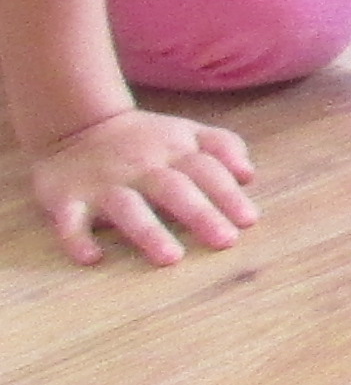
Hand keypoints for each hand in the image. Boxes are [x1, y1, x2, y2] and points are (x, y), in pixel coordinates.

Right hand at [31, 108, 256, 266]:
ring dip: (149, 231)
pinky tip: (92, 258)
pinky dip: (77, 239)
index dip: (228, 194)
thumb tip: (248, 175)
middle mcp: (141, 166)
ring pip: (127, 207)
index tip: (248, 221)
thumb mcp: (186, 132)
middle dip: (200, 214)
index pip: (206, 170)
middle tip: (225, 241)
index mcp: (174, 150)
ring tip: (171, 258)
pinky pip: (69, 220)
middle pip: (174, 189)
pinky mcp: (67, 198)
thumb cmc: (146, 139)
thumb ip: (223, 147)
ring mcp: (103, 183)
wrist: (76, 125)